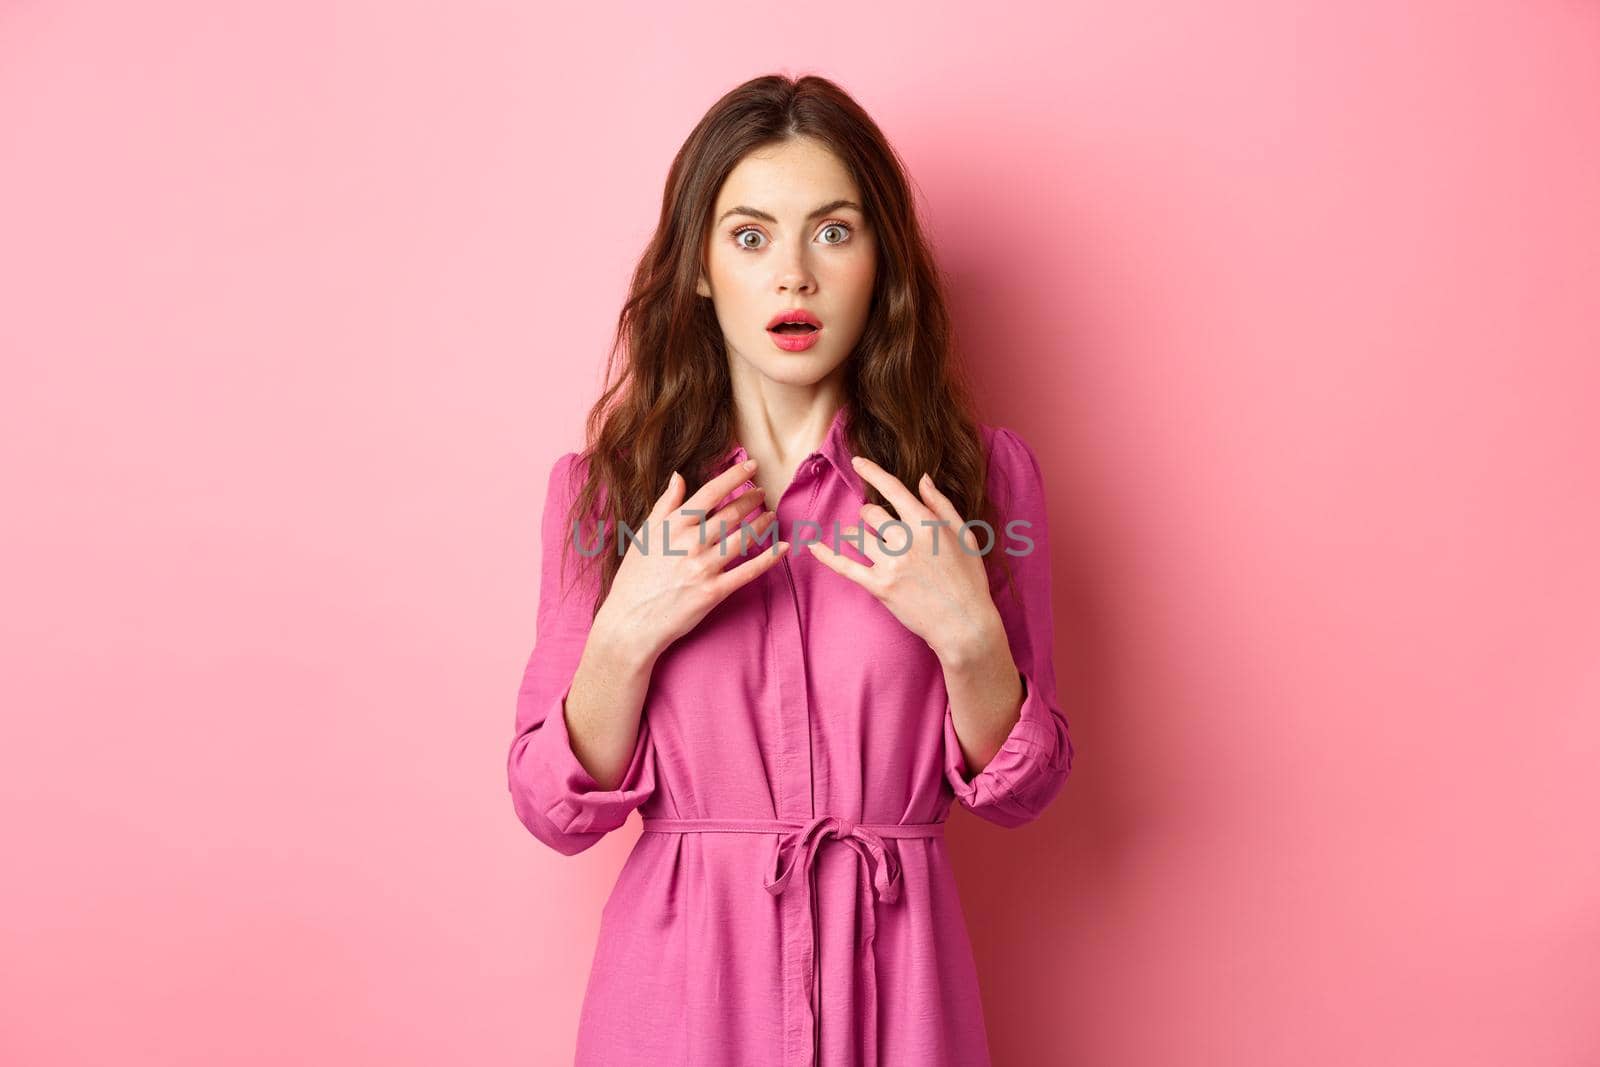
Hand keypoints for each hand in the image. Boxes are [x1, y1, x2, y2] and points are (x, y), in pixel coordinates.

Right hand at [592, 459, 789, 662]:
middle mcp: (690, 543)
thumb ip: (664, 505)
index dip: (734, 476)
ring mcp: (704, 567)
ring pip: (743, 538)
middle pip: (731, 513)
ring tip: (771, 516)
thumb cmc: (634, 578)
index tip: (751, 465)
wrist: (630, 621)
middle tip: (762, 492)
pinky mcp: (714, 592)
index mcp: (673, 526)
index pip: (710, 492)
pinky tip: (782, 547)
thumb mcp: (643, 535)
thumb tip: (678, 477)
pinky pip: (748, 572)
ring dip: (761, 524)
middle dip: (751, 499)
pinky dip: (769, 558)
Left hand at [807, 456, 1004, 664]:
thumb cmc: (969, 580)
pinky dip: (827, 555)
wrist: (964, 624)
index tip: (857, 461)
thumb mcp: (964, 536)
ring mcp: (891, 564)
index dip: (873, 472)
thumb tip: (923, 478)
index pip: (894, 489)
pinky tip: (813, 545)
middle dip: (871, 516)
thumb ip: (942, 505)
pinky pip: (845, 566)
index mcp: (928, 524)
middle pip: (871, 514)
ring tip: (871, 545)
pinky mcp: (879, 587)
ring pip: (857, 536)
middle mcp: (906, 540)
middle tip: (882, 530)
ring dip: (858, 536)